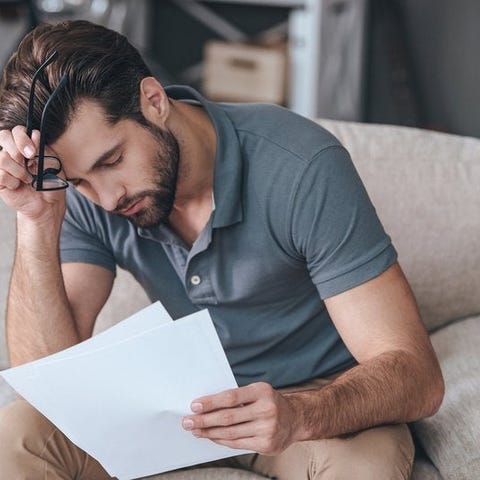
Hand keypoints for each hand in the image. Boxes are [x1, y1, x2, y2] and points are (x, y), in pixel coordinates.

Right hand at [0, 126, 65, 221]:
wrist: (48, 203)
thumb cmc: (51, 182)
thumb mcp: (53, 164)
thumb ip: (42, 149)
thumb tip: (34, 134)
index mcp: (26, 145)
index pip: (17, 130)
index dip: (22, 138)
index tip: (33, 152)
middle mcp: (12, 152)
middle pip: (3, 136)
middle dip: (17, 149)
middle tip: (29, 162)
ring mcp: (4, 165)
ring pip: (2, 157)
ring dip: (19, 170)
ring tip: (28, 179)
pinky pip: (1, 174)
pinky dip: (13, 181)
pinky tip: (18, 186)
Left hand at [182, 382, 300, 454]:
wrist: (296, 418)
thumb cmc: (270, 402)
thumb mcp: (258, 391)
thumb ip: (238, 397)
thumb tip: (207, 405)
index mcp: (262, 391)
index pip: (231, 397)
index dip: (210, 402)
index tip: (194, 406)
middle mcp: (266, 409)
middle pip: (228, 417)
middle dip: (204, 420)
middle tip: (187, 421)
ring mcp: (267, 429)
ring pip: (230, 432)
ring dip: (209, 432)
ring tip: (195, 430)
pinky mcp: (266, 444)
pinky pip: (237, 443)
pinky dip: (221, 440)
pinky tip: (211, 437)